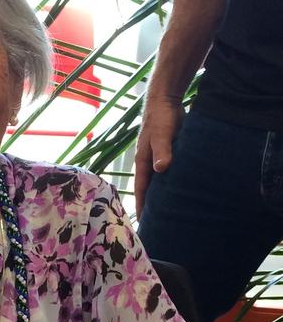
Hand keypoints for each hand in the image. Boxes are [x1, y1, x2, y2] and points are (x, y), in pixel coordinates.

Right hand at [134, 95, 184, 218]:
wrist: (166, 98)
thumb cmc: (161, 116)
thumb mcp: (162, 134)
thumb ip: (162, 151)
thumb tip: (161, 169)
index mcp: (143, 162)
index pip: (142, 189)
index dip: (142, 206)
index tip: (144, 223)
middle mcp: (149, 163)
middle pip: (149, 188)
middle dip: (151, 205)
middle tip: (157, 223)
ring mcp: (158, 158)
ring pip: (159, 181)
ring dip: (162, 195)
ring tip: (169, 212)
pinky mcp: (169, 153)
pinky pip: (169, 172)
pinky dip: (172, 183)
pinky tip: (180, 191)